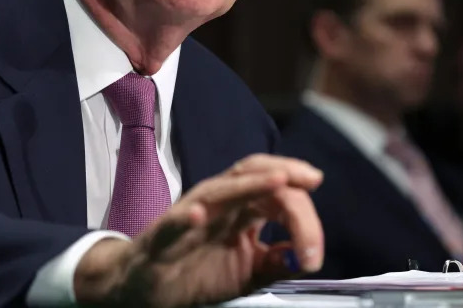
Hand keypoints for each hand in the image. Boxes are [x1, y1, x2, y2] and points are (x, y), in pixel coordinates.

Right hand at [74, 155, 323, 307]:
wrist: (147, 288)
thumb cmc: (198, 272)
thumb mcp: (249, 271)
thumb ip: (277, 261)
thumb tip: (306, 255)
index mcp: (239, 207)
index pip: (275, 192)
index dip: (303, 212)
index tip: (314, 252)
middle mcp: (216, 203)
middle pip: (252, 175)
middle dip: (284, 175)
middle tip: (311, 180)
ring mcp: (188, 215)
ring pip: (219, 190)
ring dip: (249, 184)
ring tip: (277, 179)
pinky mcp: (162, 238)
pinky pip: (173, 224)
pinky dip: (185, 219)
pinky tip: (199, 215)